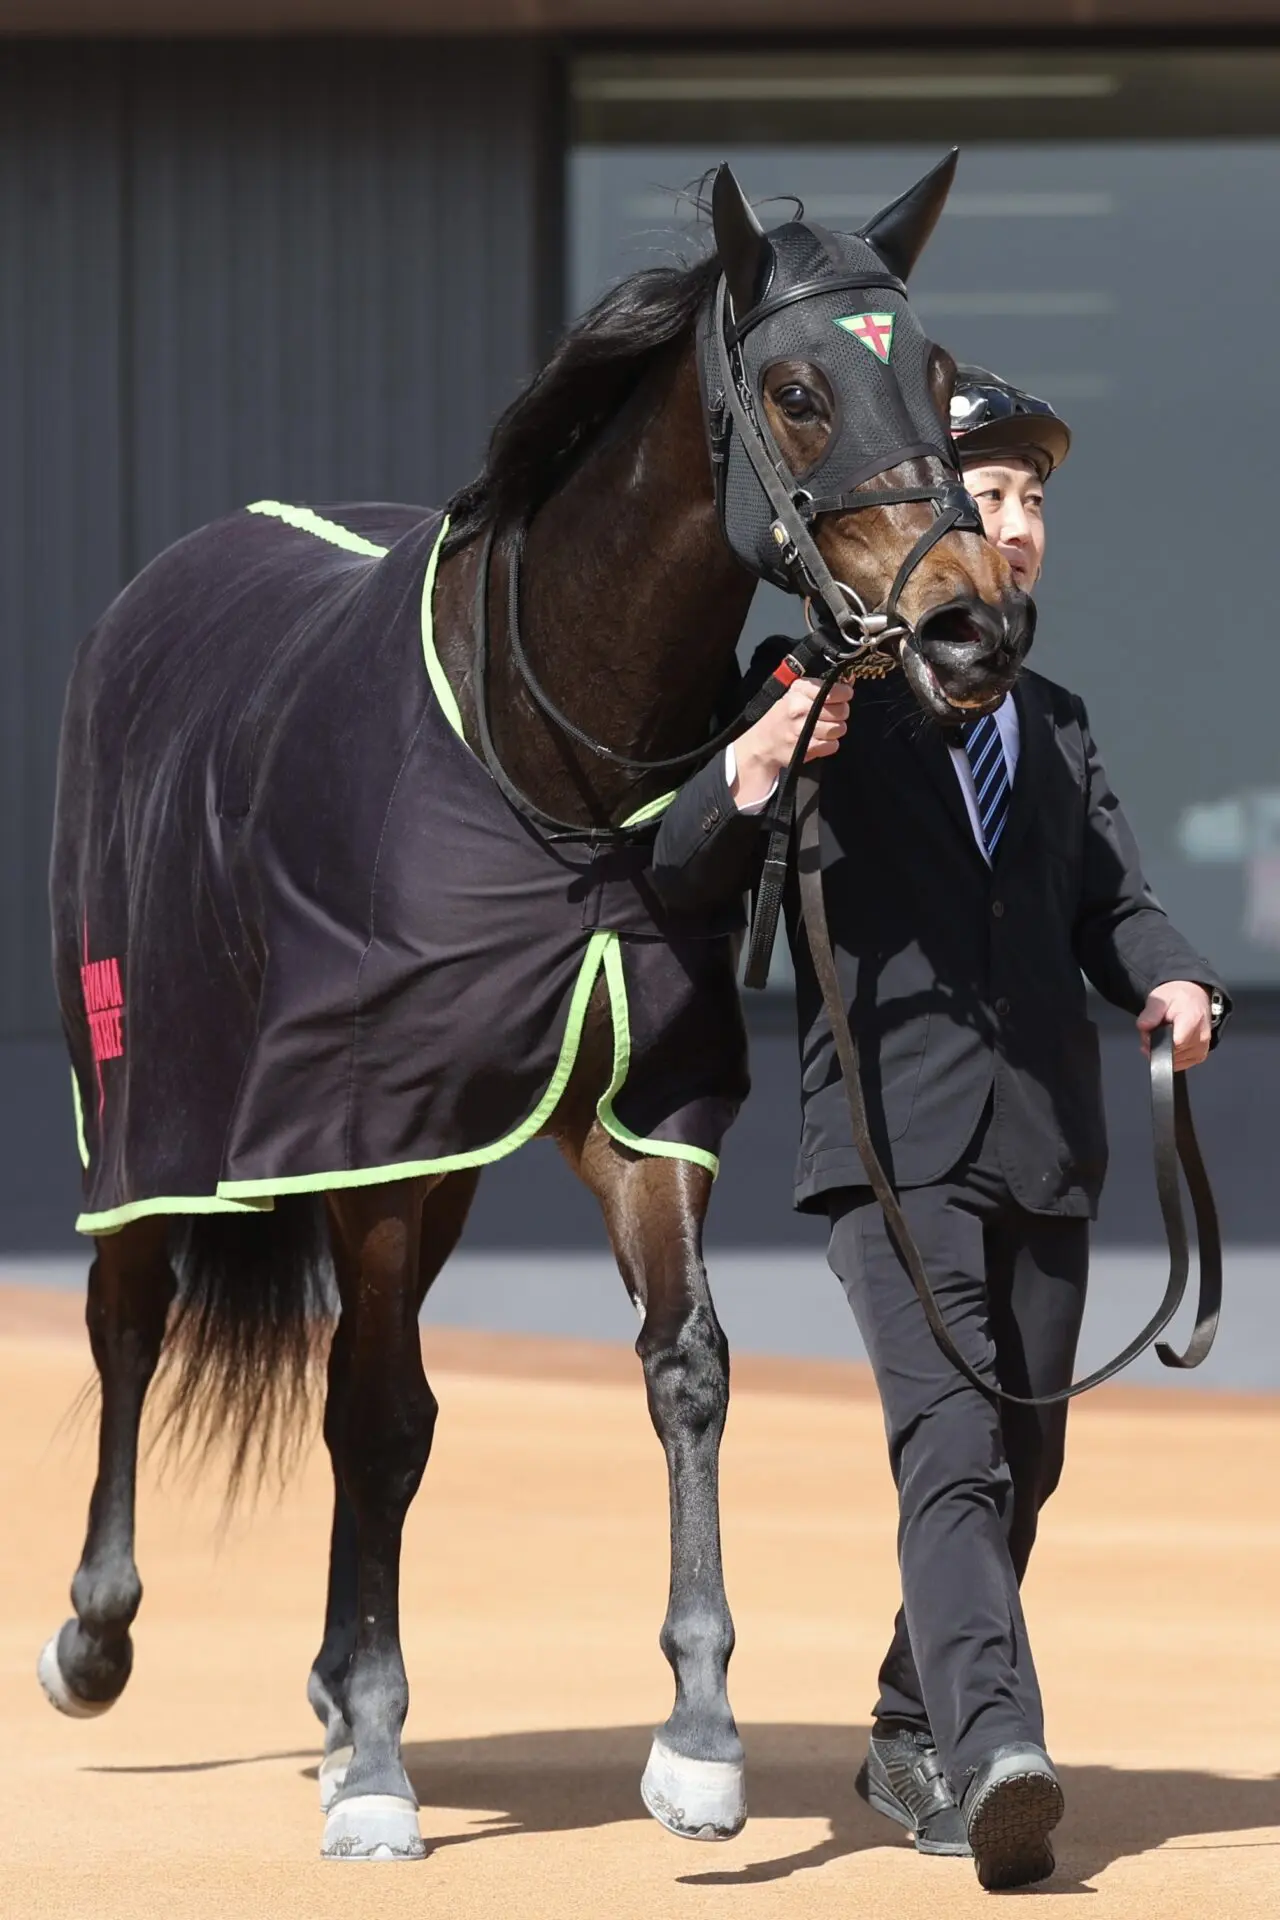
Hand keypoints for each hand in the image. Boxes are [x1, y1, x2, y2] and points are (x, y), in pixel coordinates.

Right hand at [730, 678, 852, 806]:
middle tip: (830, 715)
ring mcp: (803, 730)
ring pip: (839, 728)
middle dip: (840, 713)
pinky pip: (833, 745)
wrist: (762, 743)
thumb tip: (850, 681)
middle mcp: (800, 709)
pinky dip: (828, 744)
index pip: (835, 691)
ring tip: (823, 728)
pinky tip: (818, 740)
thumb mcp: (796, 693)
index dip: (844, 694)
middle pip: (841, 711)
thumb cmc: (782, 715)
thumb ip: (822, 686)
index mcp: (799, 691)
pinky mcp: (806, 749)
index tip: (843, 697)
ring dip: (835, 729)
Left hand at [1137, 981, 1211, 1070]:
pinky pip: (1181, 1063)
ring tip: (1163, 1035)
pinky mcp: (1200, 1055)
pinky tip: (1169, 1043)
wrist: (1195, 997)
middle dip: (1156, 1046)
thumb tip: (1143, 1027)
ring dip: (1163, 1052)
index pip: (1175, 1042)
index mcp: (1193, 1019)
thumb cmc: (1179, 997)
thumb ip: (1150, 1013)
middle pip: (1173, 1052)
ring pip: (1175, 1060)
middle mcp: (1201, 1036)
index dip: (1156, 1041)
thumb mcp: (1160, 998)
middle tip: (1152, 1032)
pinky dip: (1171, 1057)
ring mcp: (1202, 1047)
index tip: (1148, 1034)